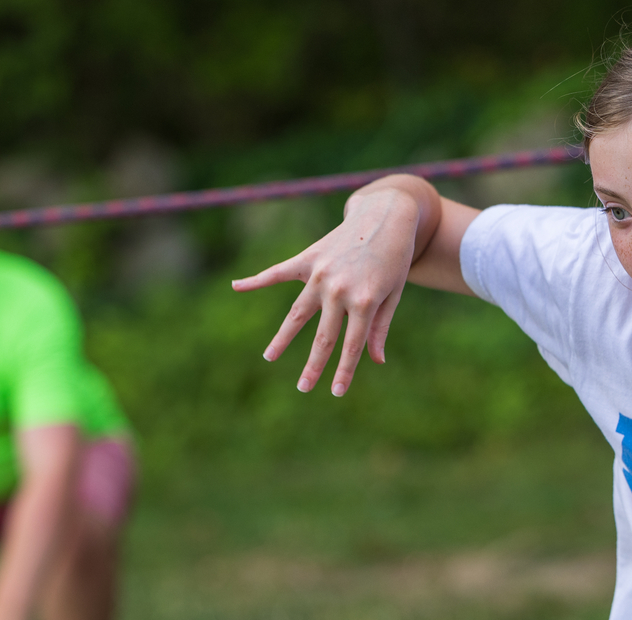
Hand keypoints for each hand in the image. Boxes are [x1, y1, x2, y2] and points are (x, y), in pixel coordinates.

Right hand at [231, 181, 427, 396]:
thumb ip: (380, 326)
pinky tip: (236, 287)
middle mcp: (340, 289)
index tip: (336, 392)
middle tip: (303, 388)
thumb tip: (374, 360)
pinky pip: (278, 272)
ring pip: (297, 314)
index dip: (344, 371)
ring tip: (269, 357)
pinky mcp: (309, 259)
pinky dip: (256, 280)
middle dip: (313, 366)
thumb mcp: (393, 293)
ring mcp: (321, 274)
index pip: (352, 345)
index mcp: (365, 301)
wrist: (385, 215)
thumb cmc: (394, 258)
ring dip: (282, 338)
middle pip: (323, 336)